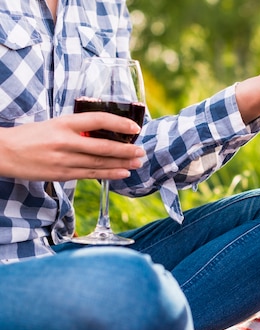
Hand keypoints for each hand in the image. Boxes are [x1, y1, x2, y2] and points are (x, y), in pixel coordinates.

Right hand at [0, 113, 144, 180]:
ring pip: (99, 163)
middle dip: (126, 150)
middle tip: (141, 151)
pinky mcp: (61, 174)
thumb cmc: (30, 136)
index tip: (134, 127)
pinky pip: (90, 174)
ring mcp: (64, 159)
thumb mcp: (54, 124)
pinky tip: (122, 173)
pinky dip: (108, 174)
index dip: (119, 122)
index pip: (98, 119)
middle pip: (103, 146)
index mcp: (64, 123)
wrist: (3, 152)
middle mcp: (66, 141)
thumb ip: (77, 129)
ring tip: (137, 163)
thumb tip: (104, 133)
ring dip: (121, 164)